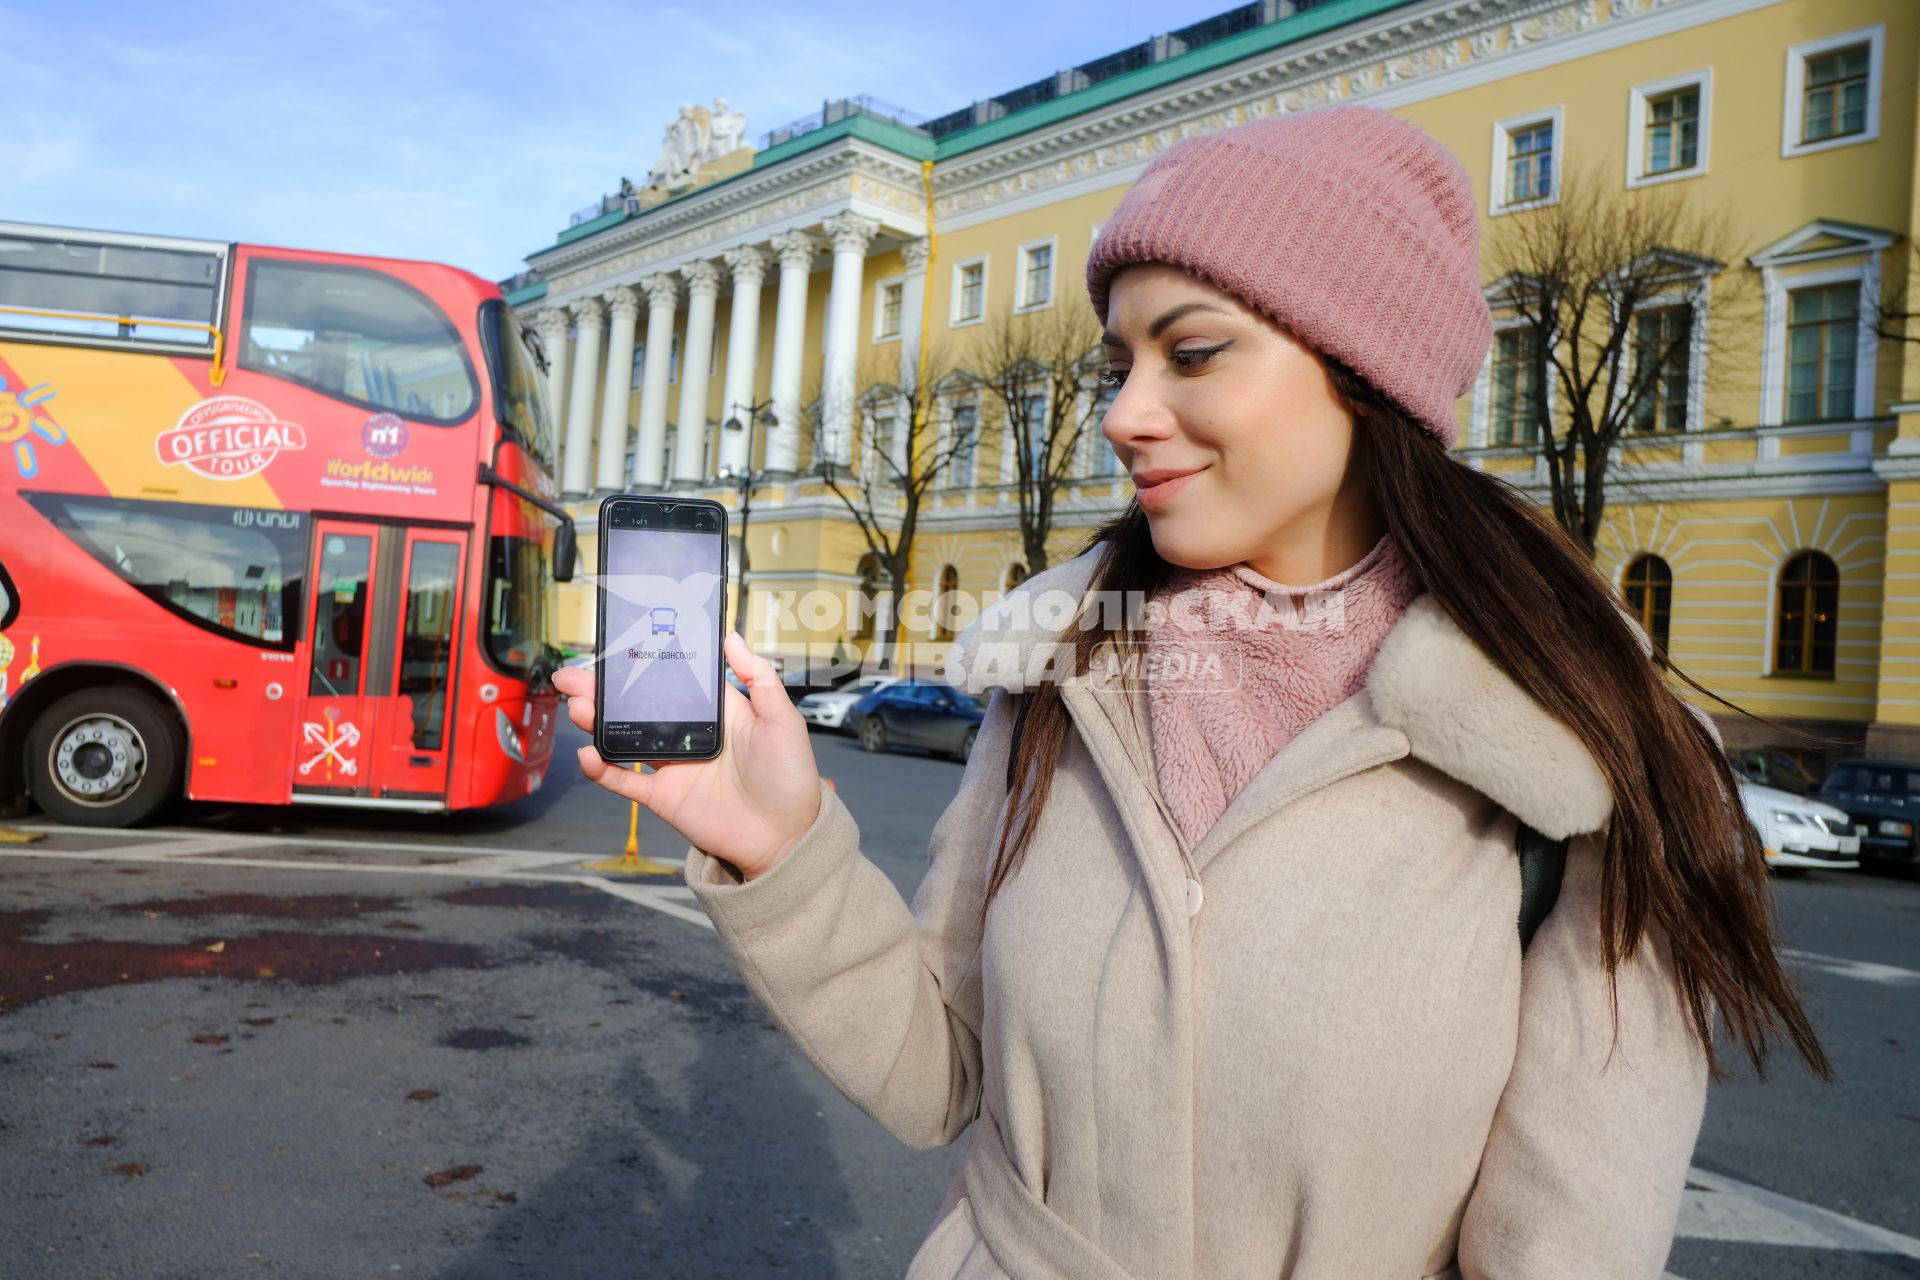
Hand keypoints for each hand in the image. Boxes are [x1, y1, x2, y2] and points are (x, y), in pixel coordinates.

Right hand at [551, 632, 821, 880]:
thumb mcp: (783, 718)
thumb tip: (732, 637)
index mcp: (714, 711)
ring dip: (597, 721)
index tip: (616, 646)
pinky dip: (603, 769)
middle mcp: (688, 734)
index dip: (643, 664)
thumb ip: (758, 676)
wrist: (786, 837)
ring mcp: (673, 765)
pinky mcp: (664, 796)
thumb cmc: (791, 777)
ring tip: (577, 704)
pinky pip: (625, 781)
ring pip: (624, 737)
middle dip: (603, 689)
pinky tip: (587, 753)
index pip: (671, 680)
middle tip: (572, 675)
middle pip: (637, 706)